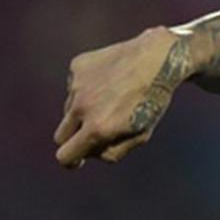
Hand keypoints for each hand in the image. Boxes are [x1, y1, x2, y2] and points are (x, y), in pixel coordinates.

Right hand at [54, 26, 190, 167]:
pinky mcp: (77, 66)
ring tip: (113, 98)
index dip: (71, 160)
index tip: (76, 159)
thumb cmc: (152, 101)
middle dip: (75, 137)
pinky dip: (88, 87)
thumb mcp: (141, 134)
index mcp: (98, 129)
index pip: (65, 156)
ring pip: (69, 109)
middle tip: (94, 130)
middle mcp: (82, 107)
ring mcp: (76, 85)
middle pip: (61, 136)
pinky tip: (110, 79)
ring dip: (85, 110)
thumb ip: (112, 151)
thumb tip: (85, 155)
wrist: (158, 58)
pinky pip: (75, 86)